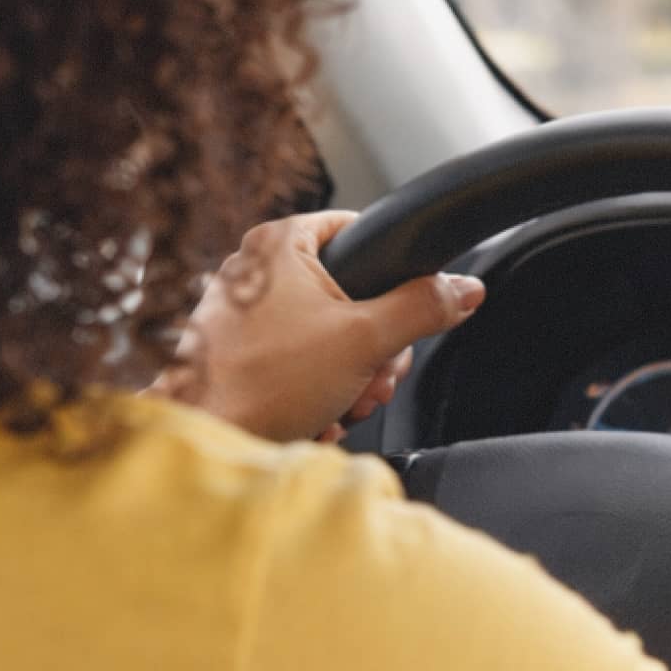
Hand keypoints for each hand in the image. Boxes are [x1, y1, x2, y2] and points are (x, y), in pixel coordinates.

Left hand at [153, 211, 483, 443]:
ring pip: (328, 333)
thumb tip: (463, 289)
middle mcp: (255, 268)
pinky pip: (297, 359)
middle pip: (350, 292)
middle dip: (374, 346)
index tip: (401, 312)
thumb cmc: (264, 384)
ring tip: (344, 400)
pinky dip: (316, 389)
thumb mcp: (366, 340)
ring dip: (350, 375)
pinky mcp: (236, 350)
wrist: (206, 439)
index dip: (392, 275)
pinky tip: (318, 412)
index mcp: (281, 242)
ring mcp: (242, 310)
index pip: (361, 232)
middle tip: (373, 373)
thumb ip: (423, 308)